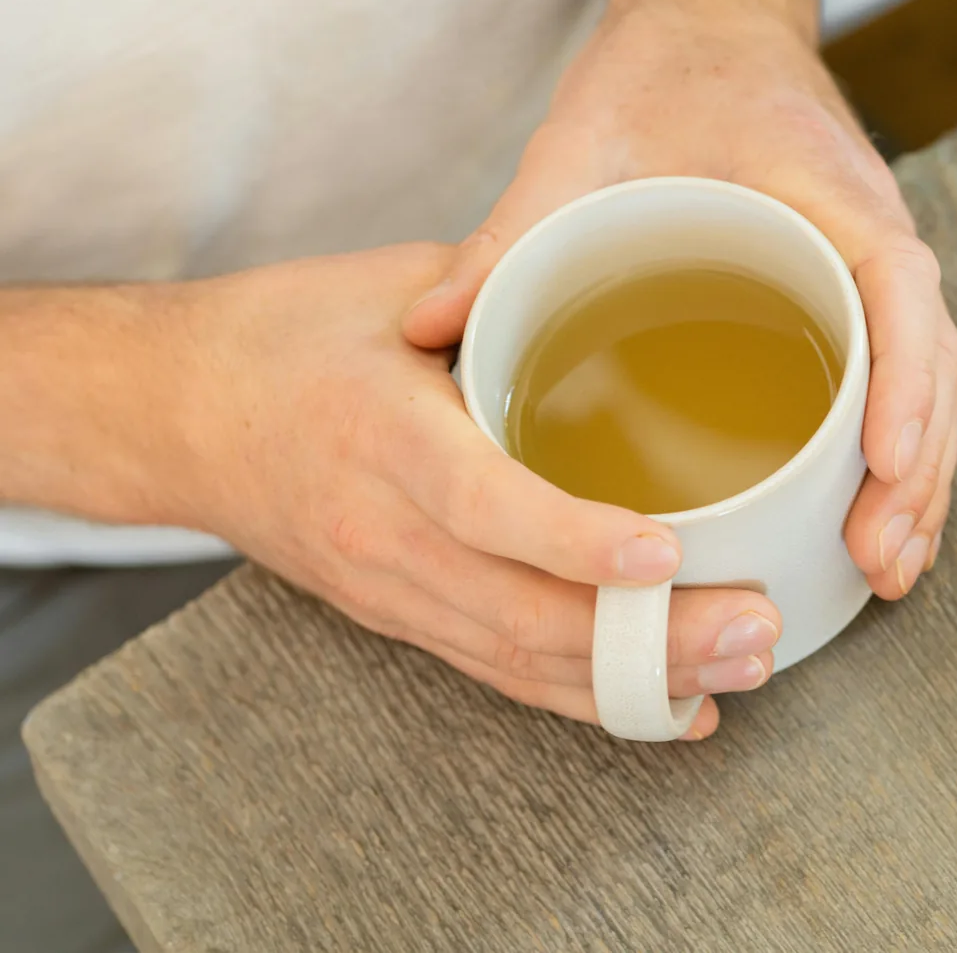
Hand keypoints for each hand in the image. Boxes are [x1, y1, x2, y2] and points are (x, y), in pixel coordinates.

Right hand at [174, 244, 782, 737]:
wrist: (171, 414)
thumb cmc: (283, 336)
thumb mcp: (386, 285)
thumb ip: (497, 291)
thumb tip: (616, 281)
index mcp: (382, 436)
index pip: (485, 504)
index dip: (576, 541)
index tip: (668, 553)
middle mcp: (384, 532)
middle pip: (520, 614)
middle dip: (648, 638)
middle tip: (755, 631)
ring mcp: (390, 589)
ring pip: (518, 661)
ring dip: (635, 681)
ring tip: (741, 672)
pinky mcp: (399, 616)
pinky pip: (499, 672)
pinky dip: (588, 697)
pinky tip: (672, 705)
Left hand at [406, 0, 956, 598]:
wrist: (711, 28)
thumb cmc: (662, 75)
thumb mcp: (580, 142)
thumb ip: (511, 229)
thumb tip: (427, 328)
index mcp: (828, 191)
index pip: (900, 286)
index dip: (906, 379)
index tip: (883, 463)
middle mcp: (870, 236)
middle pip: (934, 360)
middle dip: (920, 468)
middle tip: (881, 559)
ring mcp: (870, 270)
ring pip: (932, 383)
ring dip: (921, 480)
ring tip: (888, 567)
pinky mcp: (854, 296)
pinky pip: (901, 381)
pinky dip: (901, 455)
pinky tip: (871, 523)